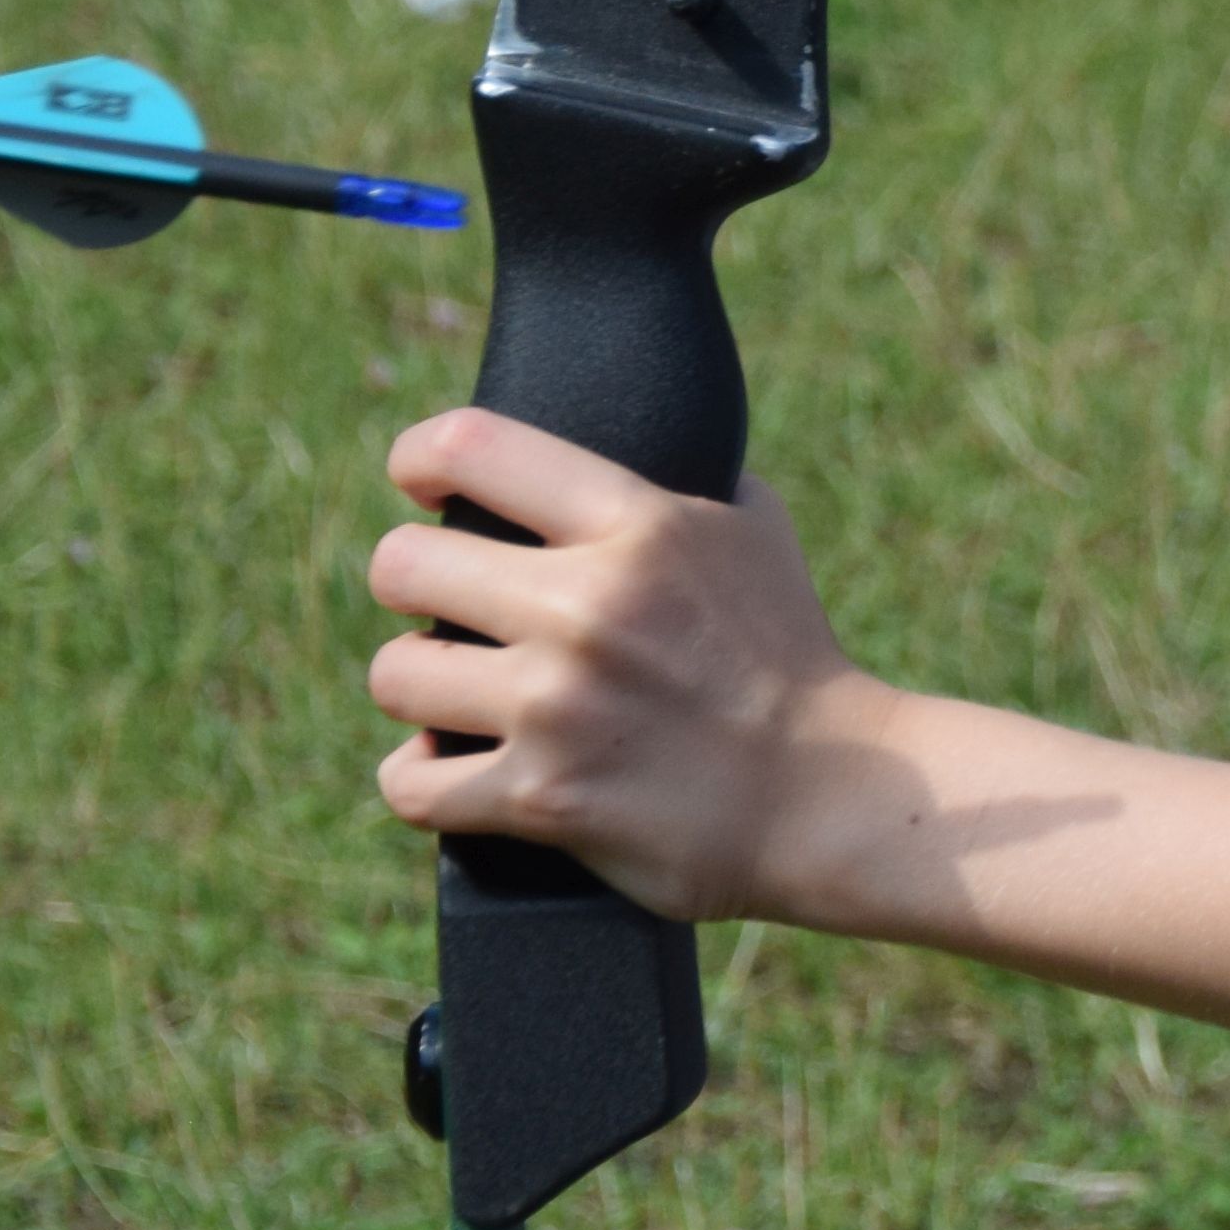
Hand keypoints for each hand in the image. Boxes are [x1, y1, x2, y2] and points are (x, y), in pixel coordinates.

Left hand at [365, 412, 889, 927]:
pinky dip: (421, 782)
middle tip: (443, 607)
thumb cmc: (792, 658)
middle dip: (410, 584)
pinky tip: (452, 771)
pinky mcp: (544, 798)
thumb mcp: (754, 532)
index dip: (420, 457)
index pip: (472, 446)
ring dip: (420, 688)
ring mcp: (559, 707)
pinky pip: (409, 784)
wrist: (834, 796)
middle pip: (401, 566)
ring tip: (457, 695)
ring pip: (394, 677)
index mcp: (640, 526)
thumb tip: (619, 431)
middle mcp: (587, 607)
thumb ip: (673, 480)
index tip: (419, 483)